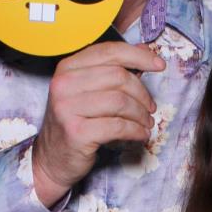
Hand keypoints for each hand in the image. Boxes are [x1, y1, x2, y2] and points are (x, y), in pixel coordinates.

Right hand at [31, 39, 162, 204]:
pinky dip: (136, 130)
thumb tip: (144, 52)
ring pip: (120, 102)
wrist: (52, 159)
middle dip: (142, 93)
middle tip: (150, 107)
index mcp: (67, 67)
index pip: (109, 52)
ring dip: (141, 114)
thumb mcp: (87, 91)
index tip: (159, 65)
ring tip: (146, 122)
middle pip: (118, 77)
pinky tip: (141, 134)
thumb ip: (111, 70)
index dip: (139, 56)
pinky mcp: (77, 132)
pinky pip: (118, 126)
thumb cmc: (75, 123)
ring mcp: (67, 108)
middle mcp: (64, 84)